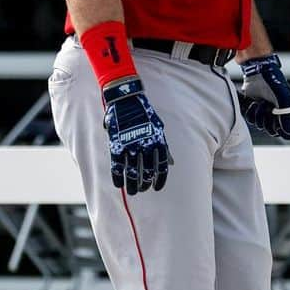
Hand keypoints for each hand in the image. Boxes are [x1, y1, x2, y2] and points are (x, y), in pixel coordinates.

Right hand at [102, 76, 170, 194]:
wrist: (127, 98)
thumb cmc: (144, 113)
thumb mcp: (158, 127)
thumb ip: (164, 146)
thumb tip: (172, 162)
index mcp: (158, 142)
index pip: (161, 167)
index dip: (159, 179)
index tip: (156, 188)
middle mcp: (145, 146)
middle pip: (147, 172)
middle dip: (145, 184)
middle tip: (142, 189)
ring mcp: (130, 146)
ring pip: (132, 172)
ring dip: (132, 184)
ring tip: (132, 191)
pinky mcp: (117, 144)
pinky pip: (117, 166)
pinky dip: (118, 177)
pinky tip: (118, 184)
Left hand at [239, 53, 289, 139]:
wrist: (258, 73)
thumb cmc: (275, 84)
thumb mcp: (285, 100)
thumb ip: (288, 119)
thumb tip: (289, 133)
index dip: (284, 134)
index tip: (279, 127)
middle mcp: (279, 115)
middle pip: (273, 132)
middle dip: (269, 121)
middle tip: (269, 109)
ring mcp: (267, 114)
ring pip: (261, 127)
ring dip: (259, 116)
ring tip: (261, 103)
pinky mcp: (255, 111)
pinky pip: (252, 121)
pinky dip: (251, 113)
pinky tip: (254, 104)